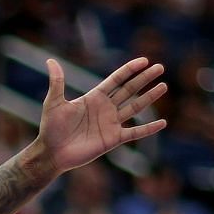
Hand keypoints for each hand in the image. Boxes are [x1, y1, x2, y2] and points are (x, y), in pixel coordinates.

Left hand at [35, 56, 168, 173]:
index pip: (116, 80)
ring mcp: (111, 123)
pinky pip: (134, 133)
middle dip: (144, 79)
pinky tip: (163, 123)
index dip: (130, 70)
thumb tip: (50, 60)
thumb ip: (57, 82)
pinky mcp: (113, 139)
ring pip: (135, 107)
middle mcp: (106, 108)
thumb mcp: (54, 102)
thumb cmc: (51, 128)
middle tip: (160, 67)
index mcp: (94, 97)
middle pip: (129, 90)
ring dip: (149, 97)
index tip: (144, 61)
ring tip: (163, 86)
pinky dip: (148, 129)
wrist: (52, 153)